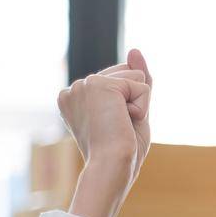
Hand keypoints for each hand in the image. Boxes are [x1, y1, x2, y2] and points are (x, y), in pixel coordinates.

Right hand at [57, 48, 153, 185]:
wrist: (113, 166)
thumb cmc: (122, 149)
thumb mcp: (133, 110)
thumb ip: (135, 81)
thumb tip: (135, 50)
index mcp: (74, 98)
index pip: (119, 81)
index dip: (129, 104)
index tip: (113, 127)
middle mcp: (73, 88)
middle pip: (127, 74)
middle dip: (135, 101)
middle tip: (119, 127)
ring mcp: (83, 85)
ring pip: (134, 77)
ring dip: (138, 104)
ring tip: (119, 124)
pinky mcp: (98, 84)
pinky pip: (141, 85)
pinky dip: (141, 105)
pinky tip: (123, 120)